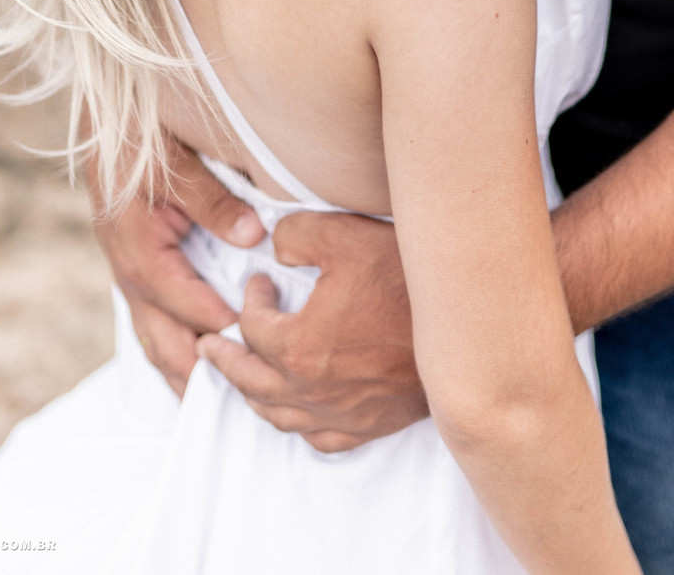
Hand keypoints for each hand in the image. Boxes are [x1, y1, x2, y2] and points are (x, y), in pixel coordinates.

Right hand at [90, 134, 265, 398]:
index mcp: (139, 252)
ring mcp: (129, 277)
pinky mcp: (135, 272)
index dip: (218, 325)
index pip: (183, 303)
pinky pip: (152, 323)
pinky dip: (173, 349)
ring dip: (183, 373)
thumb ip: (216, 202)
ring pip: (154, 341)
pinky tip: (196, 366)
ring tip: (217, 405)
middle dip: (197, 373)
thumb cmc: (141, 140)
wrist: (103, 124)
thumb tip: (255, 236)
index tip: (253, 343)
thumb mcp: (179, 165)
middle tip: (239, 399)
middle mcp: (130, 274)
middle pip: (163, 342)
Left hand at [199, 210, 425, 451]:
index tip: (260, 282)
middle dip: (225, 360)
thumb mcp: (344, 237)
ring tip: (242, 379)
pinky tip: (297, 413)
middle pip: (251, 381)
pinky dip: (298, 425)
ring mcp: (342, 413)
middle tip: (208, 346)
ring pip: (279, 415)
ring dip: (253, 395)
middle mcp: (313, 391)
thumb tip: (276, 248)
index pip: (253, 327)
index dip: (250, 300)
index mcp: (299, 347)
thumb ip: (296, 236)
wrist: (465, 326)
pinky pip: (319, 437)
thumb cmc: (406, 280)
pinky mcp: (370, 425)